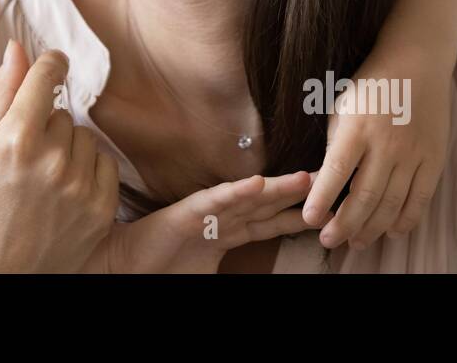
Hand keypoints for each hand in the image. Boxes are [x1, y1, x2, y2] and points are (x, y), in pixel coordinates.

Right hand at [0, 40, 119, 272]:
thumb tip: (19, 48)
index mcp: (14, 139)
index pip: (46, 75)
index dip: (50, 64)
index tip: (52, 64)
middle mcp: (51, 159)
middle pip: (62, 112)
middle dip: (45, 126)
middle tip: (22, 157)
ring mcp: (79, 186)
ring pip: (85, 137)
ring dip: (67, 149)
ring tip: (41, 179)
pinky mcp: (100, 209)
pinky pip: (105, 164)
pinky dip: (88, 172)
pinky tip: (62, 192)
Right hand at [86, 172, 313, 273]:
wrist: (123, 265)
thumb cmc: (161, 269)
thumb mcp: (207, 271)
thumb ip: (230, 264)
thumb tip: (256, 277)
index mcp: (227, 232)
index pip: (269, 222)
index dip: (297, 214)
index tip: (327, 209)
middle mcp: (220, 218)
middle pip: (267, 205)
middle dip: (299, 195)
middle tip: (333, 183)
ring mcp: (205, 213)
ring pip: (248, 198)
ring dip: (278, 188)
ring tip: (307, 179)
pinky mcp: (186, 212)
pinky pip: (216, 201)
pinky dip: (238, 191)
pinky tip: (257, 183)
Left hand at [302, 60, 448, 250]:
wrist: (417, 61)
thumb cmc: (371, 83)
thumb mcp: (342, 105)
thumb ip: (334, 142)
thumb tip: (322, 180)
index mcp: (357, 127)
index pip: (336, 170)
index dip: (322, 198)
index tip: (309, 220)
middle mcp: (386, 143)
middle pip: (364, 195)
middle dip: (344, 224)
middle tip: (329, 241)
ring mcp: (414, 153)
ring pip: (391, 203)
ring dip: (371, 228)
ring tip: (355, 243)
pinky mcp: (434, 159)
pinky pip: (421, 198)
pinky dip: (406, 219)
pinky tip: (391, 232)